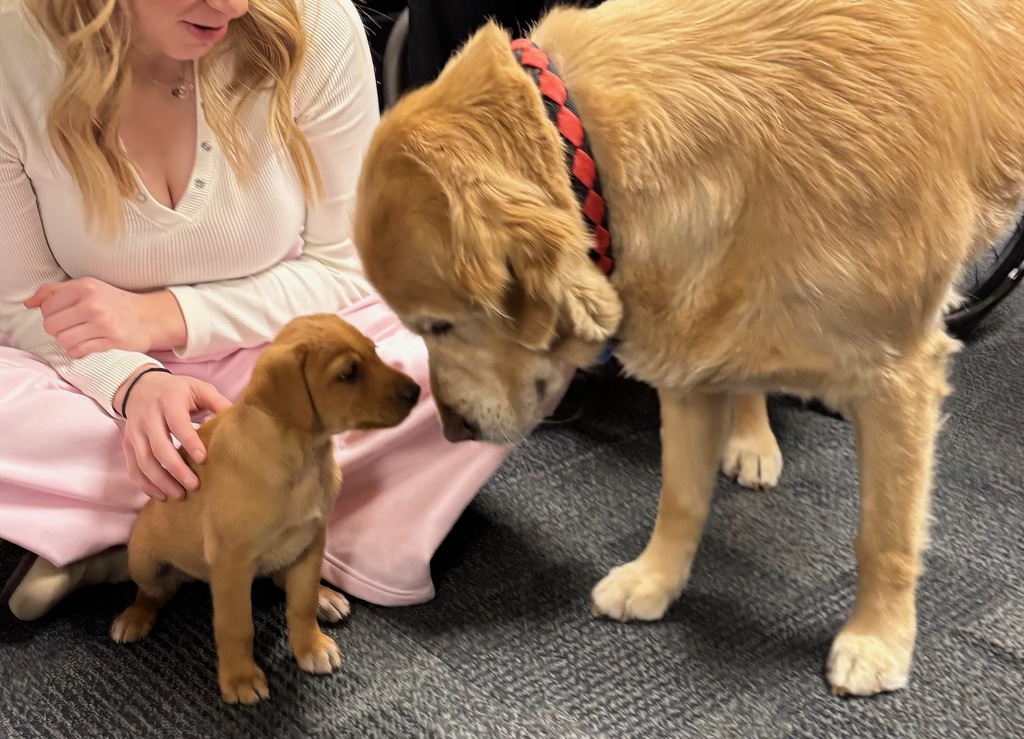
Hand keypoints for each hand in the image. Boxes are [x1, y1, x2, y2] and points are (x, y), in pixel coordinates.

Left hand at [24, 278, 185, 357]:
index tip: (63, 316)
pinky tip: (86, 345)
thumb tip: (28, 303)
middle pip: (51, 325)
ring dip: (67, 342)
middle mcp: (93, 303)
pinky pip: (78, 351)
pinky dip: (78, 351)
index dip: (50, 315)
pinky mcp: (112, 340)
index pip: (46, 306)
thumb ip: (55, 291)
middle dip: (57, 330)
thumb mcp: (87, 288)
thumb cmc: (114, 303)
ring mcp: (103, 323)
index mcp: (85, 287)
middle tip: (70, 328)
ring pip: (63, 340)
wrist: (148, 317)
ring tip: (78, 337)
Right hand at [117, 368, 231, 500]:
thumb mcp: (198, 388)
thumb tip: (236, 420)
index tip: (203, 459)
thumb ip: (217, 402)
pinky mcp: (127, 444)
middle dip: (176, 469)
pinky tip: (161, 495)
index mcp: (169, 401)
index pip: (178, 424)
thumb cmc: (176, 390)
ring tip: (180, 495)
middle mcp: (148, 417)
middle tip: (194, 485)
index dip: (190, 442)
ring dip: (161, 482)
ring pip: (144, 461)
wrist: (139, 386)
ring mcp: (135, 432)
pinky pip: (133, 468)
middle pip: (159, 447)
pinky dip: (145, 485)